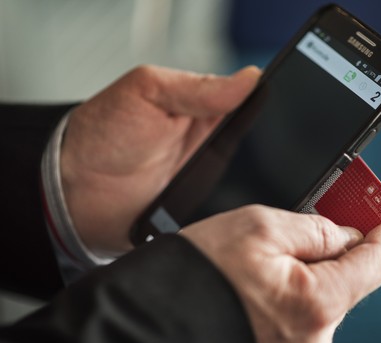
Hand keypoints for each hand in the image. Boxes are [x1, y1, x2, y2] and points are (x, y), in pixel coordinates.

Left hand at [60, 65, 260, 255]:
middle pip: (263, 144)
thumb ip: (198, 87)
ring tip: (247, 184)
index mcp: (205, 107)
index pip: (253, 103)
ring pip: (255, 179)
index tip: (286, 112)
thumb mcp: (147, 93)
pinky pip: (234, 208)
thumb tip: (250, 77)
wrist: (76, 194)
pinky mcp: (207, 208)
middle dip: (271, 151)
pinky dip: (239, 210)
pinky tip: (240, 210)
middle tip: (264, 156)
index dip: (271, 106)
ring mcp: (213, 176)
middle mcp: (214, 141)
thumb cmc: (102, 136)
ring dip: (257, 182)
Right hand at [180, 205, 380, 342]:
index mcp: (317, 304)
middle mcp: (313, 339)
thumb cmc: (197, 274)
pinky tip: (262, 279)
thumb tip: (347, 233)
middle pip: (349, 280)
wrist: (150, 323)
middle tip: (318, 215)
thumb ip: (316, 229)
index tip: (379, 210)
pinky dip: (292, 293)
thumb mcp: (260, 226)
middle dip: (337, 246)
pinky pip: (299, 317)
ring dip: (310, 270)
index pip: (380, 262)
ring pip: (321, 298)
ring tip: (272, 250)